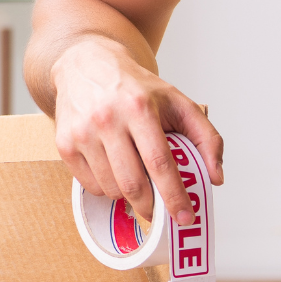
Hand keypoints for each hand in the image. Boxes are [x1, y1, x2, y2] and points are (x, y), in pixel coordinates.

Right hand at [51, 37, 224, 225]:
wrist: (88, 65)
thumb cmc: (136, 88)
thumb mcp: (178, 102)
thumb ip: (206, 137)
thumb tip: (215, 177)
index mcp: (140, 108)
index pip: (160, 163)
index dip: (174, 195)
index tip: (185, 216)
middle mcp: (108, 119)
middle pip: (132, 183)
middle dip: (151, 206)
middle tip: (160, 211)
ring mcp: (82, 133)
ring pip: (111, 189)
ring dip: (128, 196)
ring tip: (136, 178)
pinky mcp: (64, 143)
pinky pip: (91, 186)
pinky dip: (107, 188)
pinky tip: (115, 170)